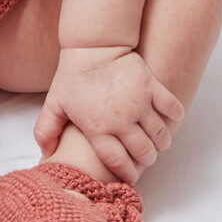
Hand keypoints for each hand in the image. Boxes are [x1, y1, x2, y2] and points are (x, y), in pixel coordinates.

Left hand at [34, 46, 184, 183]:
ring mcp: (139, 103)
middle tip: (146, 157)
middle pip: (144, 153)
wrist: (92, 46)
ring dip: (161, 142)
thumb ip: (46, 131)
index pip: (118, 163)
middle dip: (146, 159)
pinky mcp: (151, 86)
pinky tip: (170, 117)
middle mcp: (121, 120)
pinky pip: (172, 108)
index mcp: (98, 129)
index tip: (131, 176)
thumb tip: (46, 155)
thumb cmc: (72, 76)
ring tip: (157, 141)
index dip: (127, 173)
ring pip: (160, 135)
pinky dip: (175, 116)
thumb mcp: (54, 104)